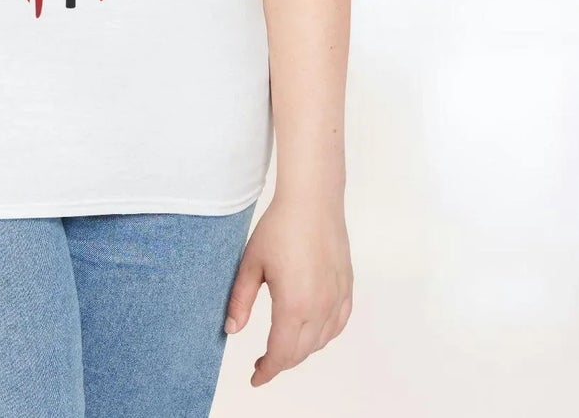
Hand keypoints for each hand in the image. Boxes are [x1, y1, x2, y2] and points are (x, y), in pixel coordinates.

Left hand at [224, 190, 352, 385]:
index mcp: (294, 304)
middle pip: (300, 352)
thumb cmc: (279, 227)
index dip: (267, 371)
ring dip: (300, 350)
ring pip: (320, 341)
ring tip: (282, 347)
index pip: (281, 353)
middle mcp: (320, 307)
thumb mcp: (251, 263)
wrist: (312, 201)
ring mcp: (336, 299)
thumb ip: (240, 300)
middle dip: (280, 363)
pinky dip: (323, 336)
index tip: (255, 378)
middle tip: (262, 363)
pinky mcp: (346, 288)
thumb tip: (231, 330)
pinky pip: (338, 325)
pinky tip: (312, 332)